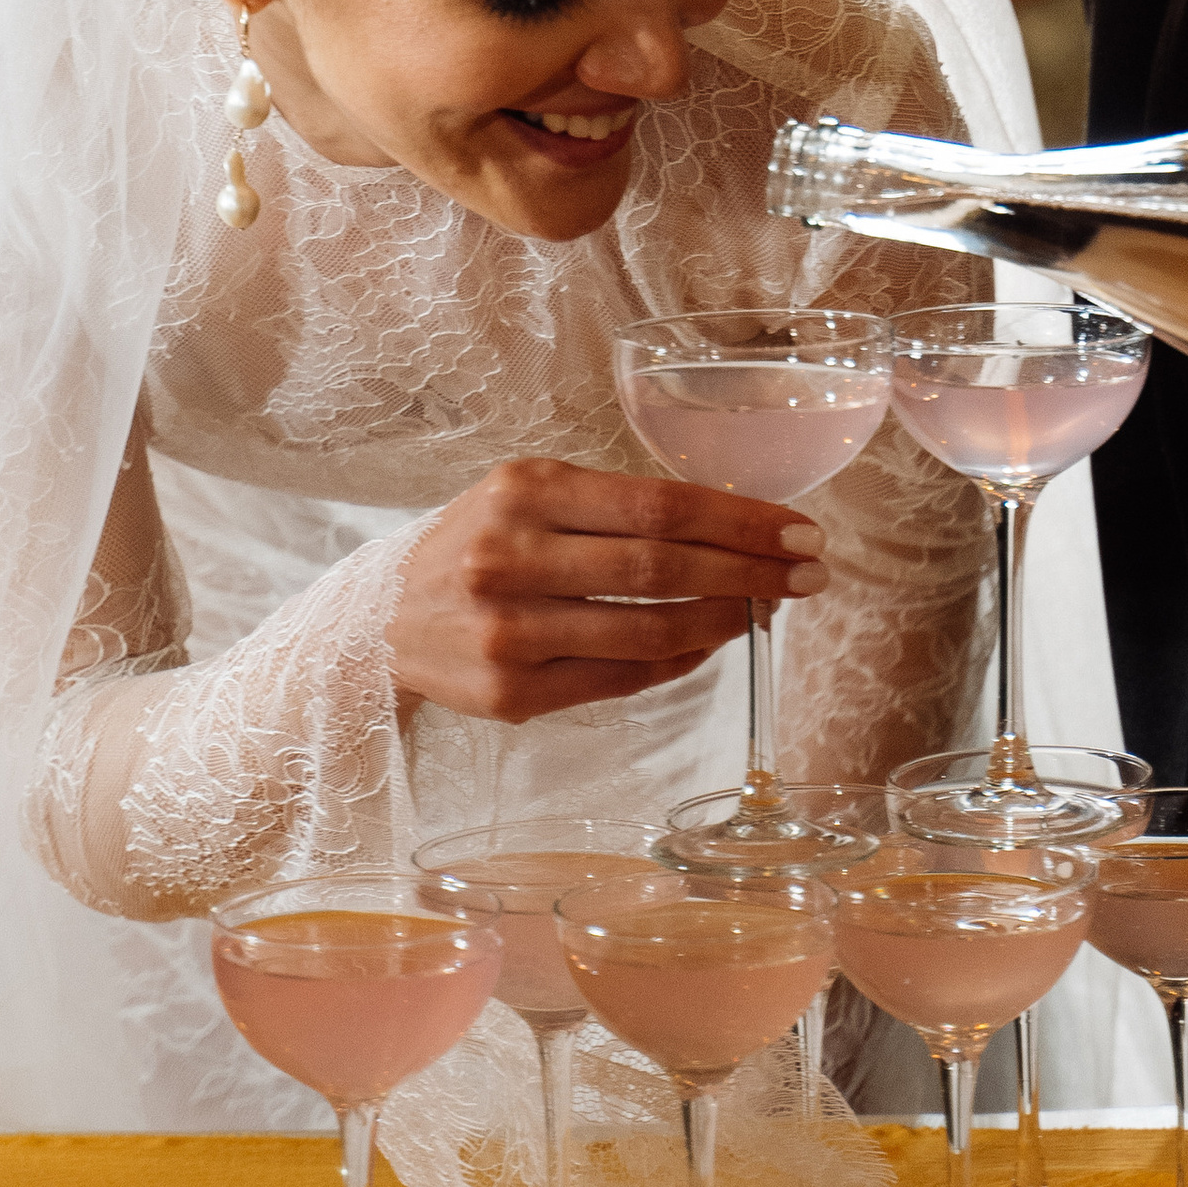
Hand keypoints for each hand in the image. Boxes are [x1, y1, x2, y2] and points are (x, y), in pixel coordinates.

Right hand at [388, 455, 825, 723]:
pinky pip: (623, 679)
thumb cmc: (478, 544)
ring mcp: (509, 633)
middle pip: (664, 568)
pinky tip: (710, 642)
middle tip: (808, 572)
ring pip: (651, 632)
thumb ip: (617, 506)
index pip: (660, 505)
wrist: (379, 621)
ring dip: (726, 620)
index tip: (799, 528)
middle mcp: (511, 558)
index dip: (741, 520)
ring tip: (766, 607)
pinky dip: (680, 661)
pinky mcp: (511, 695)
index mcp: (525, 491)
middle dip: (752, 570)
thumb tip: (733, 525)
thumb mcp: (530, 495)